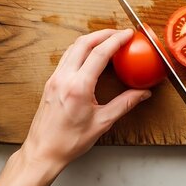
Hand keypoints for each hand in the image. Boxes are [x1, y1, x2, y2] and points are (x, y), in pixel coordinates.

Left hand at [21, 28, 151, 167]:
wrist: (43, 152)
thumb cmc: (68, 141)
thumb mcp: (102, 123)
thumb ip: (124, 104)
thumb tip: (142, 94)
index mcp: (78, 87)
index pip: (99, 53)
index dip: (116, 40)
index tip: (128, 34)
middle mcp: (64, 78)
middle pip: (84, 43)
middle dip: (104, 33)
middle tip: (119, 33)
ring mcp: (55, 78)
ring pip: (73, 47)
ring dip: (91, 39)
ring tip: (107, 40)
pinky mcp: (51, 82)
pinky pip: (66, 57)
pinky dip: (80, 50)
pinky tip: (90, 55)